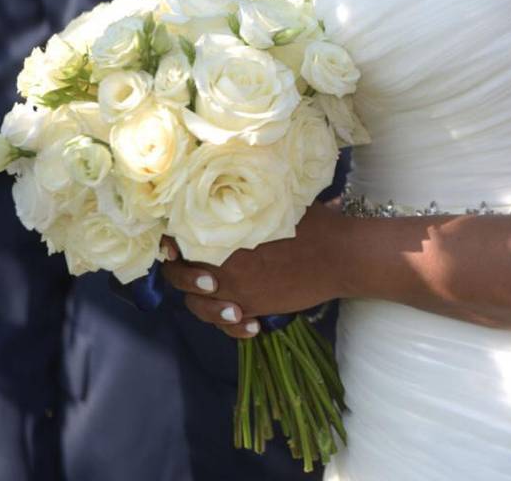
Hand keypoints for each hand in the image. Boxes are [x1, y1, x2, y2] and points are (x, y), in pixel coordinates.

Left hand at [162, 202, 349, 338]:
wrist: (340, 257)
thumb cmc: (314, 224)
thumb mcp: (277, 203)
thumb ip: (250, 204)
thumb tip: (241, 187)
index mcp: (225, 238)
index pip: (181, 240)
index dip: (171, 240)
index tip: (172, 236)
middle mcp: (225, 267)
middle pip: (180, 276)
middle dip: (177, 269)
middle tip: (182, 260)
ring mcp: (238, 291)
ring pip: (198, 305)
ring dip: (197, 299)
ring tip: (210, 289)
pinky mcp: (255, 308)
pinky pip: (227, 324)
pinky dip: (227, 323)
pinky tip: (236, 315)